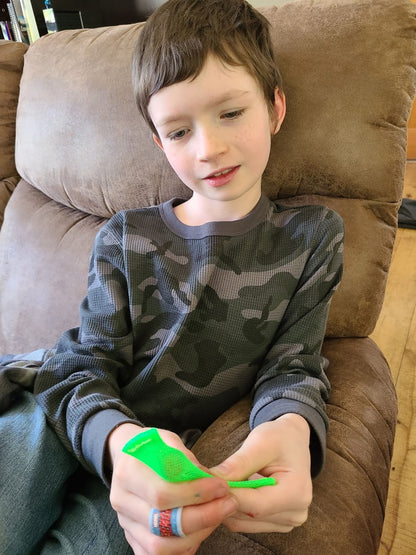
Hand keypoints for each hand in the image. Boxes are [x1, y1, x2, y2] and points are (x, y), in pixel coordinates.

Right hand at [108, 424, 237, 553]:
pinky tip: (199, 531)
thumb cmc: (151, 446)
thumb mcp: (168, 440)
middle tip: (228, 503)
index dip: (196, 493)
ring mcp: (125, 523)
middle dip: (203, 517)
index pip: (163, 493)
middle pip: (162, 524)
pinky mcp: (132, 537)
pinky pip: (155, 554)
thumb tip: (208, 478)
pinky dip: (181, 549)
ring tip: (216, 517)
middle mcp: (122, 501)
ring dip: (196, 536)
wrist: (127, 456)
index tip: (221, 486)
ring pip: (160, 546)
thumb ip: (185, 458)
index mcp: (128, 472)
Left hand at [210, 414, 311, 532]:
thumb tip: (214, 478)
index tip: (205, 482)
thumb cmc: (279, 438)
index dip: (229, 495)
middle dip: (222, 498)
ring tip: (211, 484)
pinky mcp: (275, 523)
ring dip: (223, 505)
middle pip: (248, 516)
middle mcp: (295, 513)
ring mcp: (286, 522)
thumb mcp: (261, 442)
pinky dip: (230, 508)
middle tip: (201, 480)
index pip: (257, 504)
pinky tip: (224, 491)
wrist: (292, 441)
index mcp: (297, 492)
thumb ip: (239, 463)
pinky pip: (244, 523)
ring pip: (242, 523)